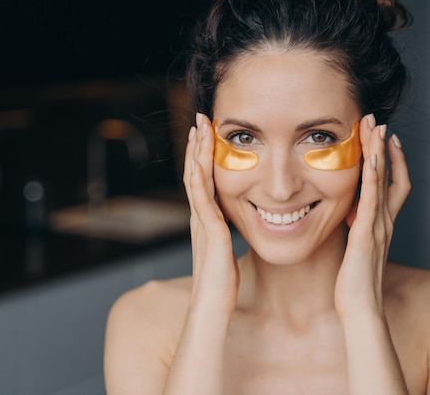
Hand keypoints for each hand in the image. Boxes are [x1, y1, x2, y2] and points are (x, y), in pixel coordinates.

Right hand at [183, 113, 238, 312]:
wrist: (212, 310)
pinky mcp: (210, 232)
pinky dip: (199, 177)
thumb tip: (234, 230)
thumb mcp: (224, 255)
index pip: (203, 181)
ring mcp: (202, 224)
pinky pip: (201, 199)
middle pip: (195, 174)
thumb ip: (225, 239)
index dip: (203, 157)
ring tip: (199, 128)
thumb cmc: (222, 287)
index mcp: (206, 222)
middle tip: (200, 120)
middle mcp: (200, 218)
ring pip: (196, 180)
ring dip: (197, 153)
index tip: (207, 135)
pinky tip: (200, 159)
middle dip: (197, 146)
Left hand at [335, 114, 410, 315]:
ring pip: (384, 182)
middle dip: (385, 147)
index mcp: (382, 224)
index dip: (393, 161)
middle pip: (393, 175)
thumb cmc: (355, 282)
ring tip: (376, 127)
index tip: (385, 139)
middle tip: (379, 121)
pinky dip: (373, 177)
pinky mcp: (367, 234)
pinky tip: (370, 158)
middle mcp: (386, 221)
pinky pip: (372, 200)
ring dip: (380, 153)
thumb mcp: (358, 248)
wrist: (360, 307)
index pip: (394, 185)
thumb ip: (359, 229)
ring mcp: (379, 226)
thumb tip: (351, 214)